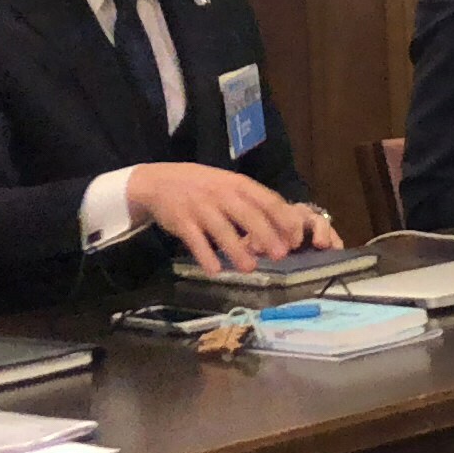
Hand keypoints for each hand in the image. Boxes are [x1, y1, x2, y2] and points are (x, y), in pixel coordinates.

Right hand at [132, 162, 333, 273]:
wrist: (157, 181)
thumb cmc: (202, 186)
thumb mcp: (228, 185)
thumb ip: (251, 203)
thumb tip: (281, 228)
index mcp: (237, 184)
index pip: (267, 200)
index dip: (284, 220)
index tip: (296, 239)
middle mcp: (221, 194)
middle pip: (248, 215)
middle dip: (266, 235)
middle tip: (281, 256)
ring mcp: (200, 207)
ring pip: (222, 230)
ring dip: (237, 250)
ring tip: (250, 268)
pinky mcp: (181, 221)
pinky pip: (195, 241)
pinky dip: (205, 256)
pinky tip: (215, 271)